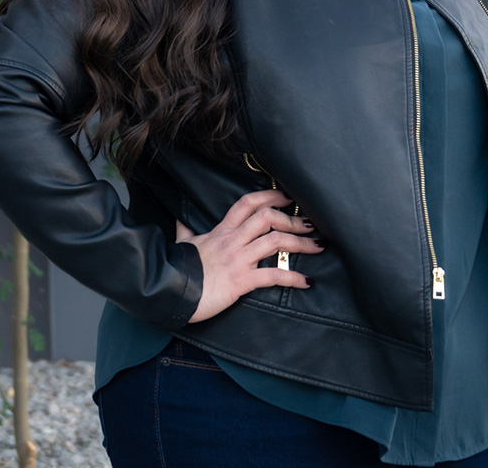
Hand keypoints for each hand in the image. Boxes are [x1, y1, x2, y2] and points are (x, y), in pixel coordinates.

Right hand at [175, 188, 321, 322]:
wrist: (169, 292)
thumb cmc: (177, 270)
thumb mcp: (182, 245)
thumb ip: (185, 232)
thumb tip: (180, 221)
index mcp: (221, 231)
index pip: (248, 204)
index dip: (270, 196)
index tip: (288, 197)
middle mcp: (233, 240)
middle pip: (267, 217)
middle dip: (292, 218)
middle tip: (311, 224)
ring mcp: (238, 259)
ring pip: (276, 241)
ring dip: (302, 243)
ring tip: (318, 246)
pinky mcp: (241, 280)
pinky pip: (273, 276)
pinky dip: (293, 278)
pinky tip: (307, 281)